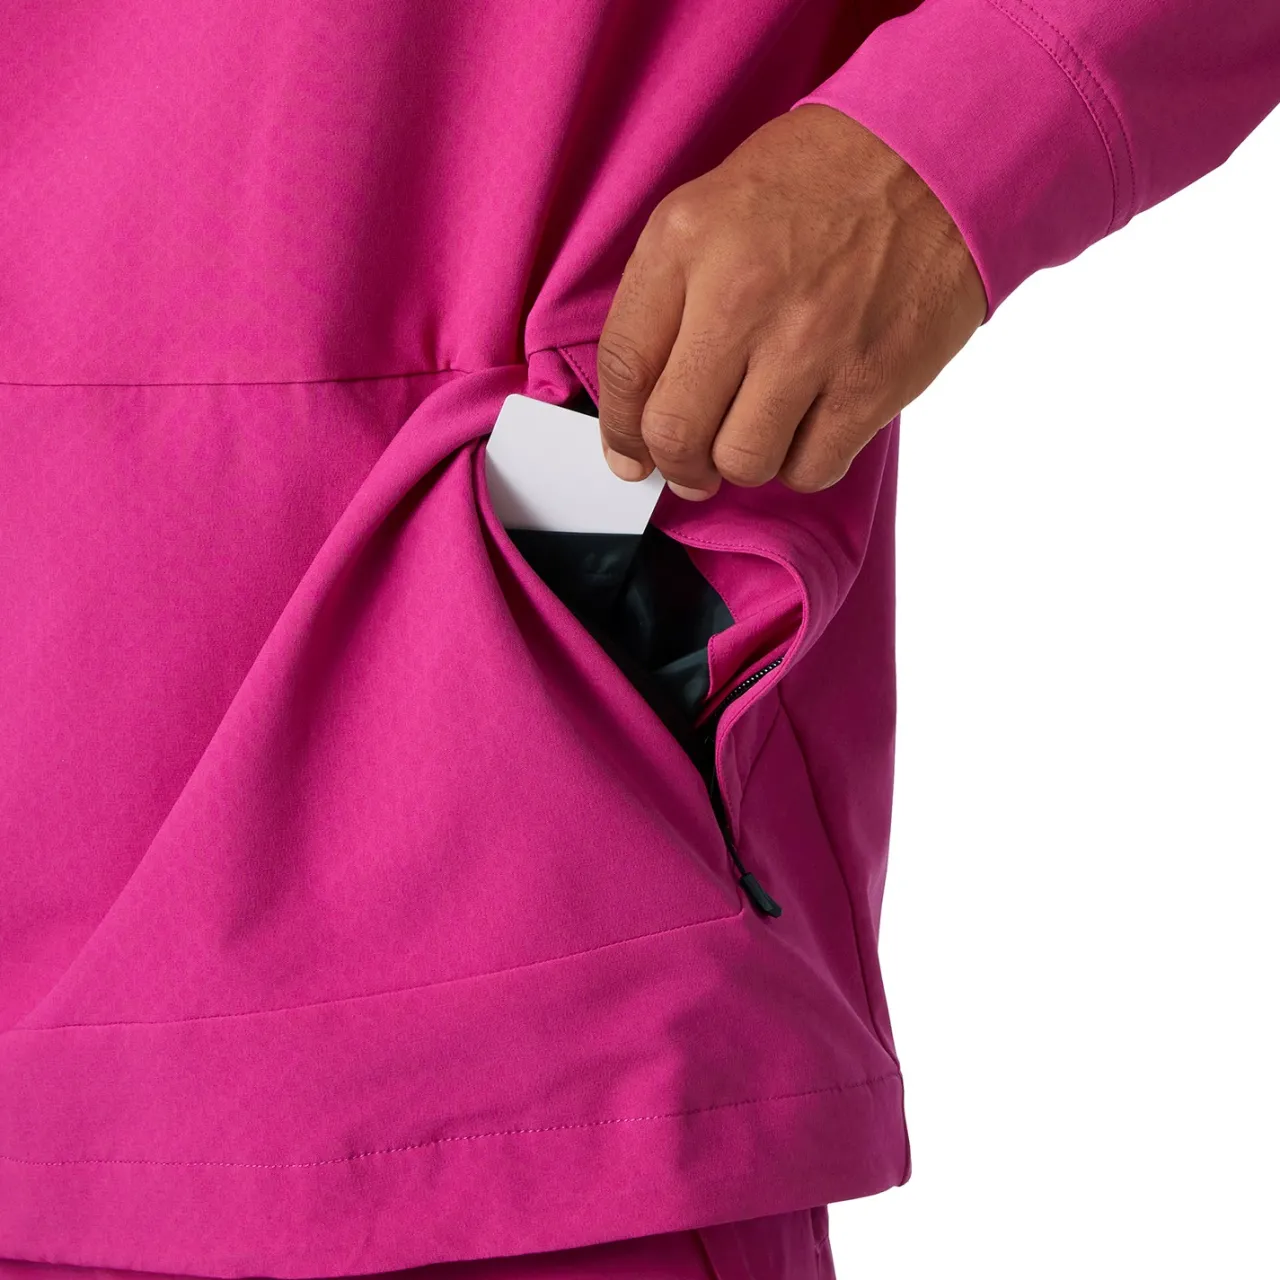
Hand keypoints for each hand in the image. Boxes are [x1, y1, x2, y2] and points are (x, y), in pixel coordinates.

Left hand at [596, 104, 987, 498]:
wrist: (933, 156)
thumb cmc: (817, 183)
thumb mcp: (710, 208)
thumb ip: (664, 299)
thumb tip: (637, 408)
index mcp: (687, 242)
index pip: (623, 369)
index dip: (618, 430)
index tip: (629, 453)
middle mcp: (740, 293)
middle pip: (673, 431)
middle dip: (674, 464)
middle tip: (689, 466)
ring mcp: (809, 342)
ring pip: (740, 463)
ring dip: (739, 464)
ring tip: (755, 434)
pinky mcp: (869, 380)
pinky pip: (810, 469)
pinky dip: (801, 464)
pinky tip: (807, 427)